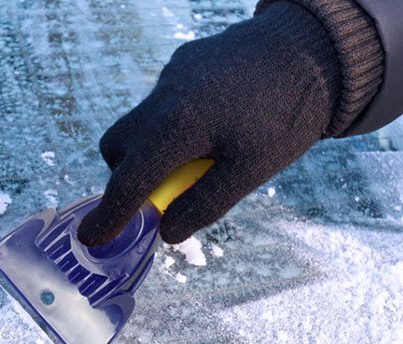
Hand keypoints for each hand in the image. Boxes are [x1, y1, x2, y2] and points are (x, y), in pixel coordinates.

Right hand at [78, 1, 339, 245]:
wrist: (311, 47)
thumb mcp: (252, 169)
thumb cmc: (286, 115)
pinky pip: (162, 103)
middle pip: (118, 146)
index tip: (91, 238)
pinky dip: (173, 126)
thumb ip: (205, 203)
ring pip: (140, 123)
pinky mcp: (185, 63)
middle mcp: (164, 97)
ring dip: (154, 150)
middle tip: (163, 195)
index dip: (109, 215)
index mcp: (177, 126)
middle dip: (127, 176)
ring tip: (200, 158)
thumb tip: (168, 233)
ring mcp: (172, 76)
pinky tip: (215, 125)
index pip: (129, 181)